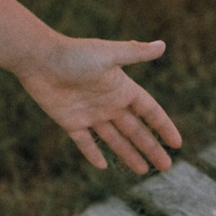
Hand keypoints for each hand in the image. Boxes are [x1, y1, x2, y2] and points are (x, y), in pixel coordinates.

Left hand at [13, 36, 180, 173]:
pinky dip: (93, 153)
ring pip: (114, 139)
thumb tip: (162, 45)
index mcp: (120, 88)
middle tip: (166, 167)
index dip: (163, 126)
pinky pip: (85, 142)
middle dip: (150, 147)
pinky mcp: (70, 121)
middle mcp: (108, 103)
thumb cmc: (73, 54)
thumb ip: (135, 52)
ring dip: (128, 154)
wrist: (37, 58)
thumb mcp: (108, 54)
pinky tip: (103, 166)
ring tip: (143, 171)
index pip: (149, 111)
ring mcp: (89, 113)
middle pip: (135, 130)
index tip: (177, 144)